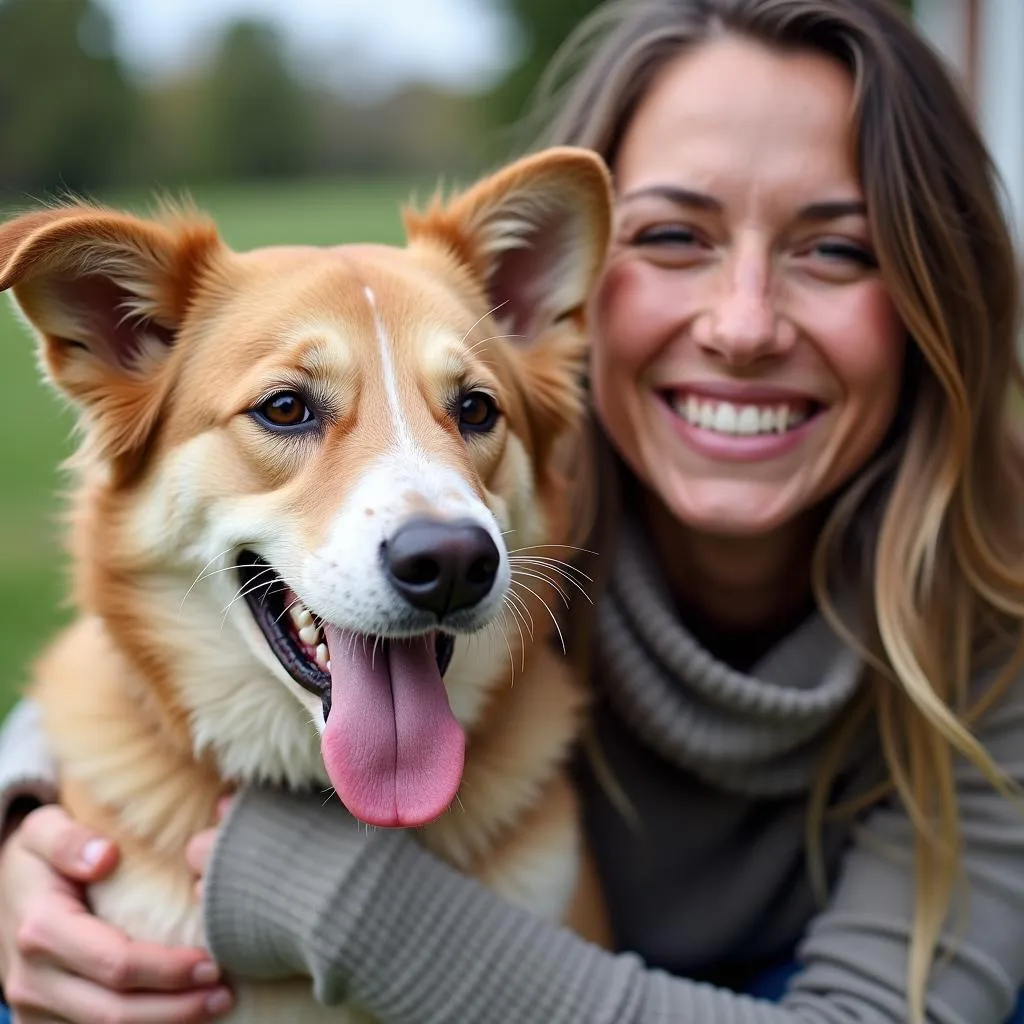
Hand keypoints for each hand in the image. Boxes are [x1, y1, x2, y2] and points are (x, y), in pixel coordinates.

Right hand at [0, 805, 233, 1022]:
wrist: (0, 890)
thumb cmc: (38, 856)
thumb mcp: (44, 828)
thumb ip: (69, 839)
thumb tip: (105, 857)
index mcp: (41, 930)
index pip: (114, 963)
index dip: (166, 970)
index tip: (211, 962)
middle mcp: (32, 980)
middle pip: (112, 1013)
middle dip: (175, 1009)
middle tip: (224, 994)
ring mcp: (32, 1009)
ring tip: (213, 1006)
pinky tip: (178, 1017)